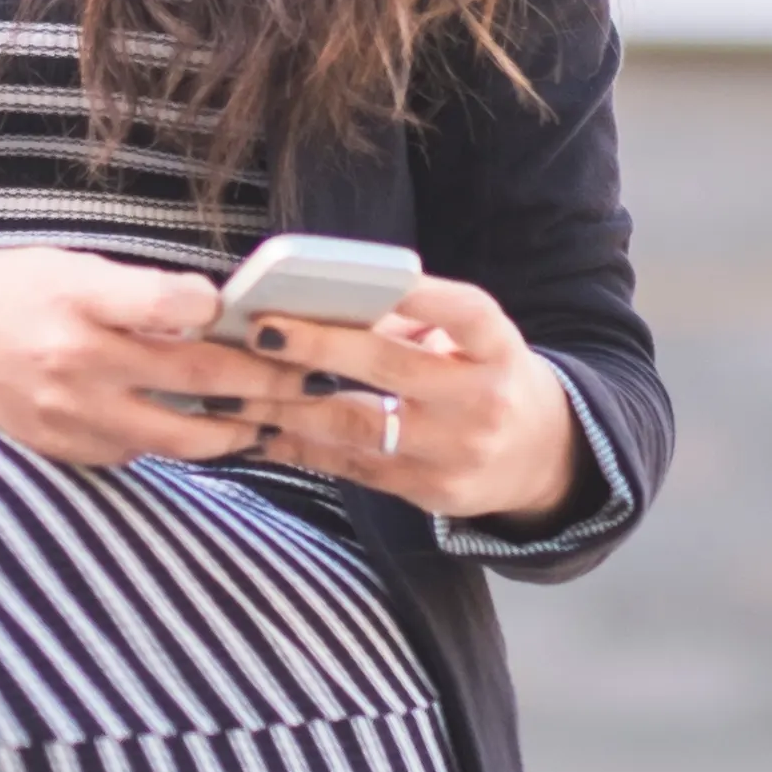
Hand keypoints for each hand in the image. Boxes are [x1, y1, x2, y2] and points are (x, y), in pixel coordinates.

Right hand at [0, 248, 308, 468]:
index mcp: (78, 296)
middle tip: (308, 376)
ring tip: (270, 418)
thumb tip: (210, 312)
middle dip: (267, 378)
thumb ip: (130, 289)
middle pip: (203, 377)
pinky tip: (204, 432)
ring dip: (236, 429)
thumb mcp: (56, 263)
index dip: (229, 310)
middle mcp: (78, 360)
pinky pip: (138, 455)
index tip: (257, 311)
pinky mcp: (61, 451)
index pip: (182, 305)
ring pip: (183, 436)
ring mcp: (71, 415)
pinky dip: (175, 444)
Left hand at [233, 271, 586, 526]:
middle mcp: (483, 401)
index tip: (354, 277)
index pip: (461, 314)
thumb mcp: (471, 341)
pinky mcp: (431, 494)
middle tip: (259, 330)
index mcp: (497, 348)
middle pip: (391, 369)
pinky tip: (256, 429)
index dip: (413, 296)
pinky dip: (300, 447)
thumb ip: (407, 323)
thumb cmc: (485, 377)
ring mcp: (456, 454)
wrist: (539, 457)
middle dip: (319, 347)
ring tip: (232, 387)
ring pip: (357, 427)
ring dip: (287, 406)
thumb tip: (313, 305)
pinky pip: (352, 468)